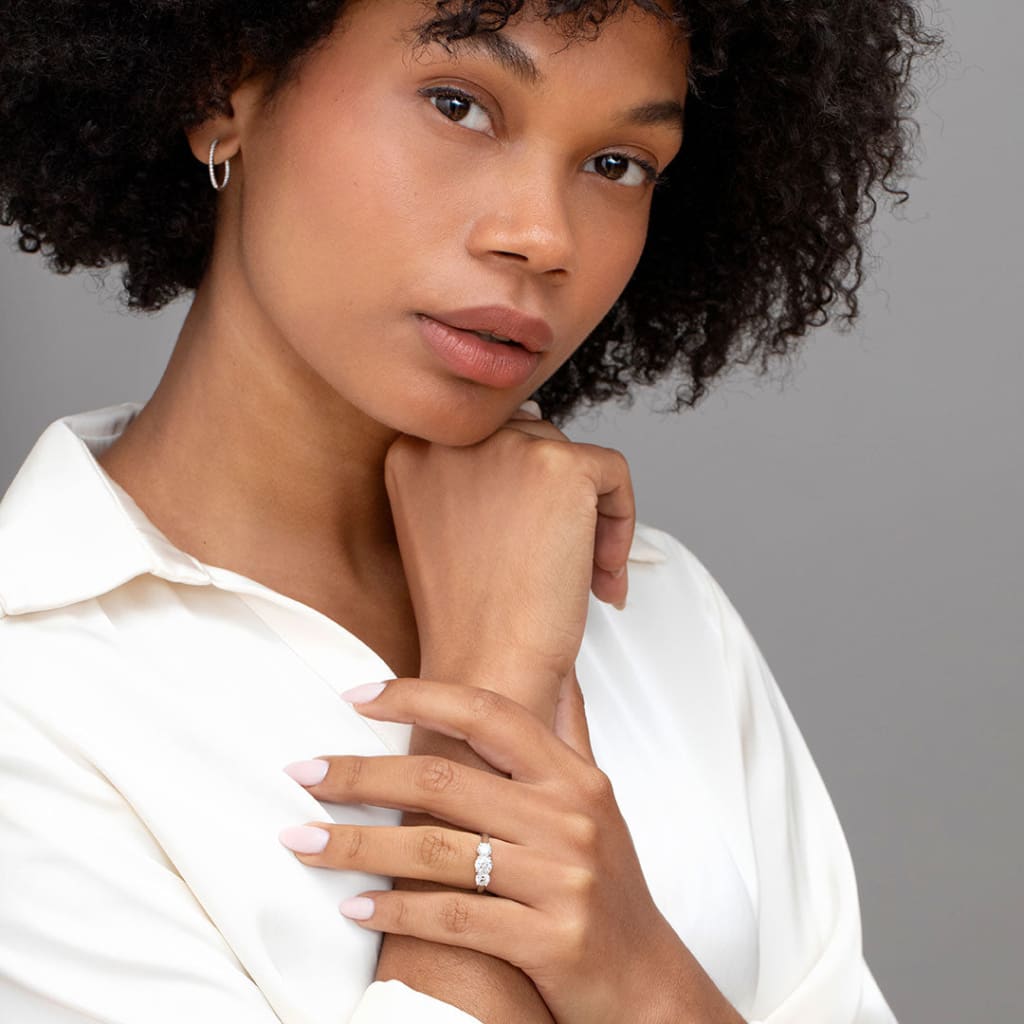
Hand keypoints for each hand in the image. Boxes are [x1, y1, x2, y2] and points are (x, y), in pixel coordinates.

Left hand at [279, 676, 740, 1023]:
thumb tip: (556, 669)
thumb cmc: (608, 886)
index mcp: (574, 776)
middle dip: (360, 774)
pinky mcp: (549, 940)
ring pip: (435, 849)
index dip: (416, 696)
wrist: (647, 983)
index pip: (488, 713)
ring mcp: (561, 879)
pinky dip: (395, 912)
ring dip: (357, 845)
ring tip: (300, 841)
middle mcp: (569, 817)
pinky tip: (353, 908)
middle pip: (443, 779)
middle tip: (301, 773)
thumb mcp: (596, 802)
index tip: (353, 695)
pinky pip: (453, 918)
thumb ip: (570, 734)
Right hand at [383, 403, 635, 720]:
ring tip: (579, 578)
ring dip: (587, 518)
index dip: (518, 500)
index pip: (489, 443)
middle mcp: (451, 440)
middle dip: (555, 507)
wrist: (486, 669)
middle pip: (532, 444)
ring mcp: (504, 447)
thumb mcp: (447, 530)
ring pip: (573, 461)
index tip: (524, 550)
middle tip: (557, 570)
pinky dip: (621, 524)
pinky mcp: (558, 464)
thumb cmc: (470, 619)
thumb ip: (475, 478)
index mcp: (413, 453)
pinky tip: (600, 576)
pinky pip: (613, 475)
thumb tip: (533, 427)